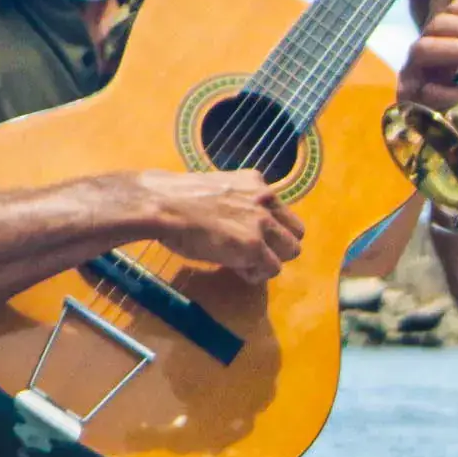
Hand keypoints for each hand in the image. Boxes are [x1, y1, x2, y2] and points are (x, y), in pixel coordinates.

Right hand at [135, 170, 302, 283]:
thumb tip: (233, 218)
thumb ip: (235, 200)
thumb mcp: (215, 189)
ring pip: (291, 251)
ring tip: (244, 263)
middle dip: (278, 246)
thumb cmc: (174, 197)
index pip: (282, 210)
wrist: (161, 204)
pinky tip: (235, 270)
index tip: (249, 235)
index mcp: (255, 182)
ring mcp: (261, 223)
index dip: (269, 228)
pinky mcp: (253, 246)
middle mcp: (265, 199)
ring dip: (270, 260)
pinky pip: (271, 269)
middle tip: (253, 253)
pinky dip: (255, 274)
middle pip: (296, 232)